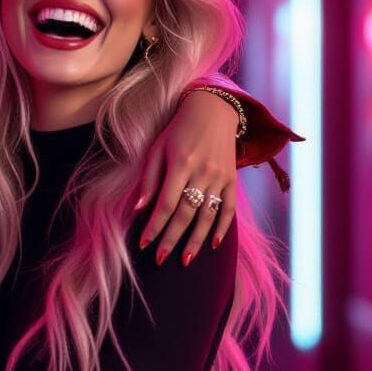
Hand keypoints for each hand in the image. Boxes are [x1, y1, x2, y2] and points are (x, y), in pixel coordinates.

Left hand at [135, 90, 238, 264]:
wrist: (214, 110)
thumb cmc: (178, 130)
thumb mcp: (157, 148)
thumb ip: (149, 179)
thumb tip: (139, 209)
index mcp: (180, 163)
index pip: (165, 203)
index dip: (154, 226)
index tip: (144, 244)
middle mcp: (202, 172)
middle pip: (185, 214)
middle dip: (171, 239)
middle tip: (160, 259)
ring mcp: (220, 176)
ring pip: (207, 216)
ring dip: (195, 240)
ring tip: (184, 260)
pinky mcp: (232, 179)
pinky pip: (229, 208)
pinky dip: (222, 227)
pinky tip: (214, 244)